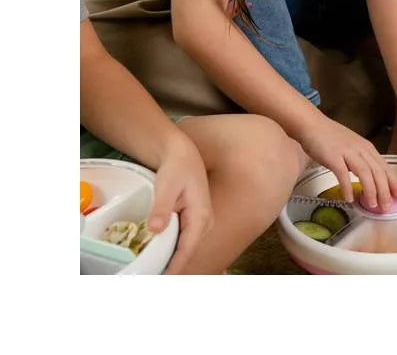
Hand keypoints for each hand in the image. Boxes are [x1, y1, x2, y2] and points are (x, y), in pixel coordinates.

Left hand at [146, 135, 213, 274]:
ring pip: (184, 250)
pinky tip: (158, 260)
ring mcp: (199, 224)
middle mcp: (204, 224)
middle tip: (151, 281)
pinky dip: (171, 252)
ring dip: (170, 263)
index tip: (160, 282)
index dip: (173, 269)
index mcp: (201, 217)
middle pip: (186, 254)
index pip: (186, 251)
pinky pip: (182, 243)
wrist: (182, 155)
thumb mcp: (167, 186)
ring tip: (152, 276)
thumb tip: (156, 229)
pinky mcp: (193, 223)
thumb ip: (161, 208)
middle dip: (171, 270)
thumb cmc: (176, 168)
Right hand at [298, 116, 396, 211]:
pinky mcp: (333, 156)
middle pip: (377, 171)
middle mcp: (360, 149)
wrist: (312, 124)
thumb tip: (372, 179)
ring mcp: (347, 152)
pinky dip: (347, 186)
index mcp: (367, 148)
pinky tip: (349, 198)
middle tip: (387, 207)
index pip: (384, 167)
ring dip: (370, 190)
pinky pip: (342, 173)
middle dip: (385, 191)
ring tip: (372, 205)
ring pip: (364, 172)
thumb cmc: (331, 138)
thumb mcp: (353, 147)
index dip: (393, 183)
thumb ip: (362, 160)